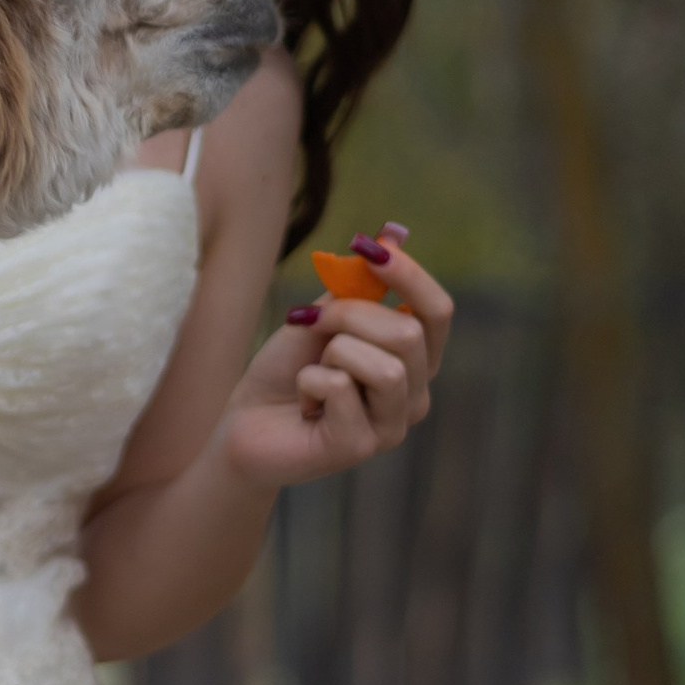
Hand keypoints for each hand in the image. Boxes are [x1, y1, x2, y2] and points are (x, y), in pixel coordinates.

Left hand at [217, 226, 452, 492]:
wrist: (246, 422)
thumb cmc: (288, 370)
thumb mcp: (322, 318)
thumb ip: (355, 288)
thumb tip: (390, 238)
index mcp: (414, 361)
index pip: (438, 312)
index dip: (410, 276)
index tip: (371, 248)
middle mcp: (414, 396)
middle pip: (409, 333)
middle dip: (351, 315)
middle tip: (311, 322)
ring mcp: (391, 427)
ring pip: (386, 368)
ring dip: (334, 353)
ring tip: (313, 371)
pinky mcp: (359, 446)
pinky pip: (341, 389)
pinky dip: (309, 381)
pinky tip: (304, 403)